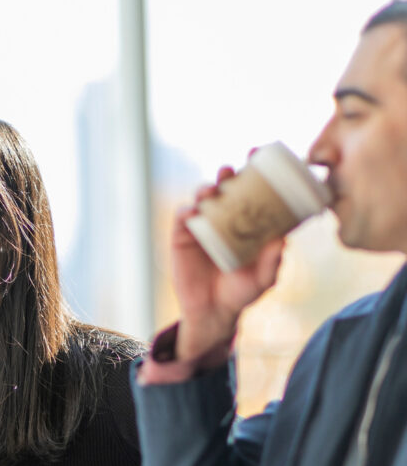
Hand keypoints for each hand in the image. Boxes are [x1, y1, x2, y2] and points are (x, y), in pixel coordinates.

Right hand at [172, 167, 285, 363]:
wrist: (212, 311)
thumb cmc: (243, 291)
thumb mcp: (264, 278)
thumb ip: (272, 261)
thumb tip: (282, 241)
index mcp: (249, 220)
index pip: (253, 188)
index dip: (256, 169)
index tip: (259, 153)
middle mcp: (225, 216)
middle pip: (226, 186)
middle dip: (229, 173)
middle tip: (233, 170)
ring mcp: (203, 224)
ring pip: (202, 197)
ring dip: (206, 188)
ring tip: (212, 190)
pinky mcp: (182, 235)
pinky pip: (182, 217)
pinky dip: (187, 211)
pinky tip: (193, 211)